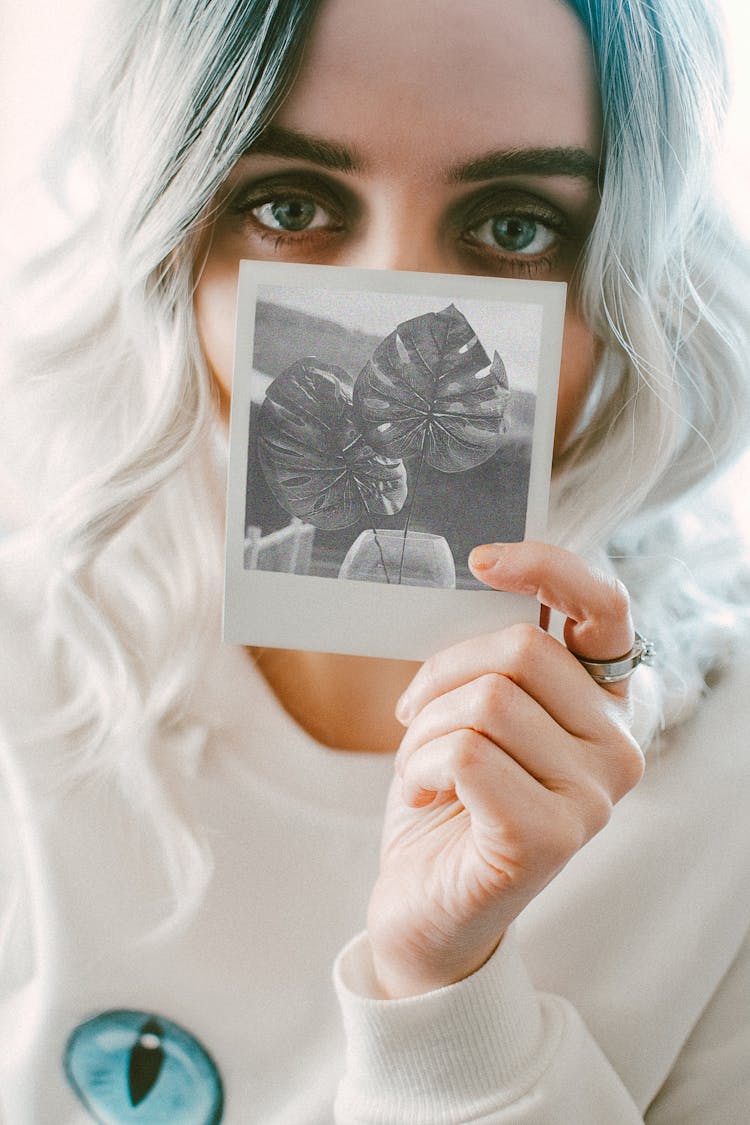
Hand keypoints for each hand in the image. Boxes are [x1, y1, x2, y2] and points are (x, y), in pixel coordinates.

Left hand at [367, 542, 645, 997]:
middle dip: (442, 676)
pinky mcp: (548, 837)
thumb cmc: (446, 804)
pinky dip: (420, 766)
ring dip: (424, 731)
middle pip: (521, 650)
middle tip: (415, 718)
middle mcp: (616, 751)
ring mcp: (591, 799)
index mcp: (601, 709)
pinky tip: (425, 795)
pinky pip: (464, 751)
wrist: (423, 911)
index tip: (483, 561)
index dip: (549, 568)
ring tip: (424, 770)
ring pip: (486, 702)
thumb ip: (496, 662)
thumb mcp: (473, 715)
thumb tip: (481, 582)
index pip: (606, 610)